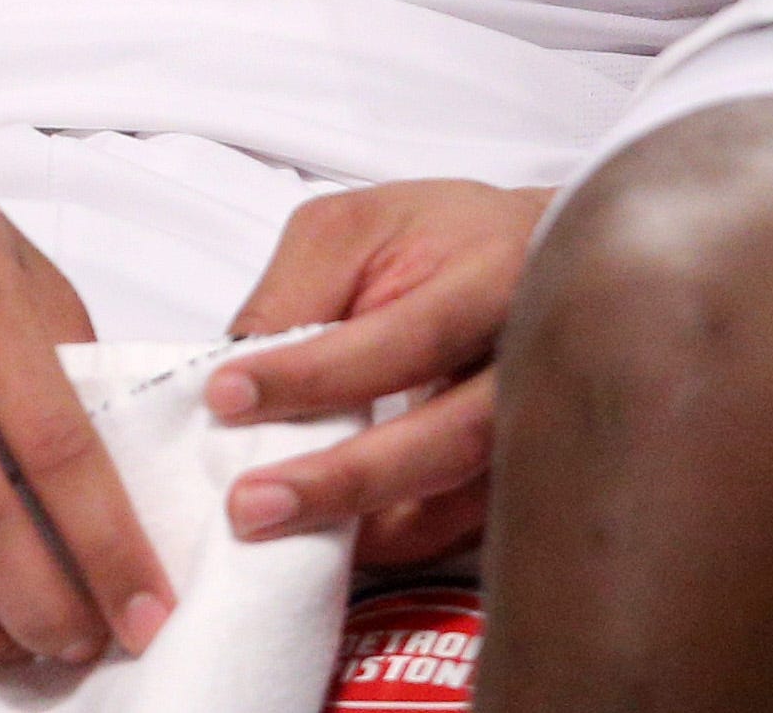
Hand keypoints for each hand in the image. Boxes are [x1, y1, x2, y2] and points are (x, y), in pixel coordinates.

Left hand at [207, 180, 547, 566]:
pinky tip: (334, 543)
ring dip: (368, 529)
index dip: (317, 374)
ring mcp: (544, 430)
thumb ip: (299, 291)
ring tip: (279, 541)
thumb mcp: (361, 229)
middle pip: (452, 438)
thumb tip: (233, 379)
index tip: (227, 395)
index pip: (408, 337)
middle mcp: (537, 361)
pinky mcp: (532, 478)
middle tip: (250, 505)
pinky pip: (464, 531)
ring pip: (463, 503)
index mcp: (498, 275)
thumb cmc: (447, 240)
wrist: (545, 263)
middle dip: (347, 479)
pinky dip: (397, 543)